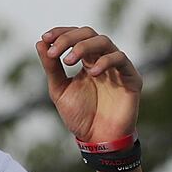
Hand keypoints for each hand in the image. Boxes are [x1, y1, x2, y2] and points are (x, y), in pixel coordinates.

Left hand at [37, 25, 141, 145]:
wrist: (98, 139)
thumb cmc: (80, 115)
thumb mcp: (59, 89)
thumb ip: (51, 67)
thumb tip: (40, 42)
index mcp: (86, 61)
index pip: (75, 35)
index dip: (61, 32)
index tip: (45, 38)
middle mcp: (102, 60)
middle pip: (89, 33)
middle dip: (69, 38)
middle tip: (54, 51)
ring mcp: (117, 68)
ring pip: (104, 41)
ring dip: (83, 46)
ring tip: (68, 60)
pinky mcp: (131, 78)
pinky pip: (121, 59)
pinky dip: (105, 61)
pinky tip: (91, 72)